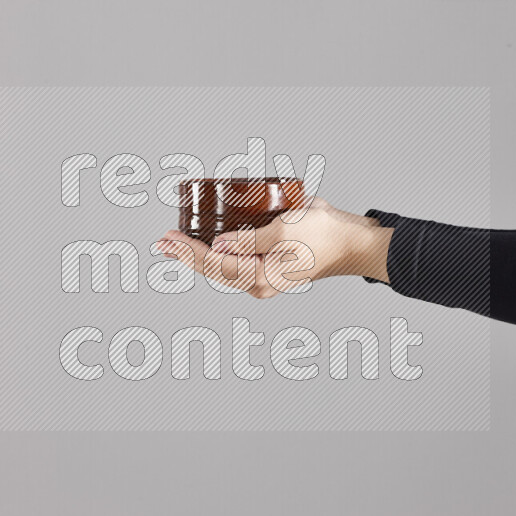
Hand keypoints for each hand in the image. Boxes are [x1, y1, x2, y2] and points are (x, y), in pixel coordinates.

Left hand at [156, 198, 392, 298]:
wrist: (352, 242)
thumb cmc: (322, 235)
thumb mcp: (281, 231)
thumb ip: (247, 240)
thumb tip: (218, 246)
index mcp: (259, 278)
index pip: (213, 264)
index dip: (187, 251)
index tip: (168, 239)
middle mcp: (259, 284)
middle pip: (213, 270)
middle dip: (186, 255)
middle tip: (162, 241)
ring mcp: (265, 279)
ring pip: (222, 269)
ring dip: (199, 256)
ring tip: (177, 244)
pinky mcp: (271, 269)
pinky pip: (237, 265)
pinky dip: (218, 255)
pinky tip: (208, 247)